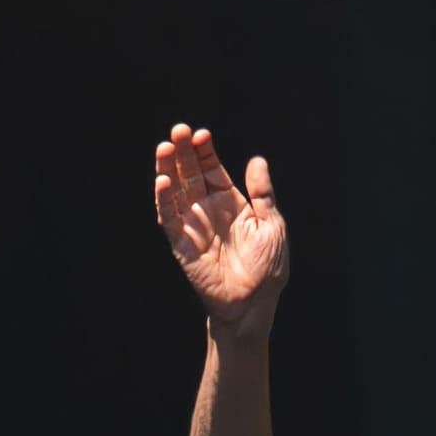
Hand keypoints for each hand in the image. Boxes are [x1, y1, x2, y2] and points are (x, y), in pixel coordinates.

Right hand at [154, 123, 288, 329]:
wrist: (253, 304)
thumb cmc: (267, 269)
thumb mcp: (272, 226)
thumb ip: (263, 195)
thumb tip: (257, 160)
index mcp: (230, 202)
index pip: (212, 169)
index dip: (205, 151)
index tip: (201, 135)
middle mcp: (208, 210)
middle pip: (190, 174)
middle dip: (183, 152)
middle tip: (178, 131)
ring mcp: (193, 225)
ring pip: (175, 191)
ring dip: (168, 169)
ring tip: (164, 147)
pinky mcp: (182, 244)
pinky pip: (169, 219)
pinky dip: (164, 201)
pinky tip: (163, 182)